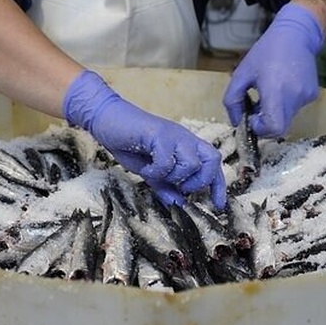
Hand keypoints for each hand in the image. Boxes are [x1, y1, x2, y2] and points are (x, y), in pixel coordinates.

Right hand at [63, 70, 226, 208]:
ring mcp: (174, 135)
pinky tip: (145, 168)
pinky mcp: (159, 134)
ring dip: (174, 177)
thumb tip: (179, 203)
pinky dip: (155, 171)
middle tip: (181, 187)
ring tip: (157, 174)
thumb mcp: (150, 171)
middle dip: (200, 181)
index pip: (213, 164)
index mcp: (187, 145)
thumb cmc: (128, 143)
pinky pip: (167, 162)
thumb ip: (165, 185)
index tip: (218, 205)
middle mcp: (185, 138)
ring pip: (192, 164)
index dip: (218, 185)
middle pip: (213, 160)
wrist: (106, 119)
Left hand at [223, 2, 324, 137]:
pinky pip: (296, 108)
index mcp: (275, 91)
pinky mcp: (312, 94)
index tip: (253, 118)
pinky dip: (286, 103)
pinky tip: (283, 85)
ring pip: (287, 118)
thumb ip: (232, 100)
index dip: (261, 129)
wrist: (296, 35)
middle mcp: (294, 96)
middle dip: (266, 123)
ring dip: (276, 111)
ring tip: (270, 89)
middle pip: (280, 128)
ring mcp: (306, 96)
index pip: (273, 128)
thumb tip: (236, 122)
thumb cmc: (266, 51)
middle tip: (258, 107)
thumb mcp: (241, 74)